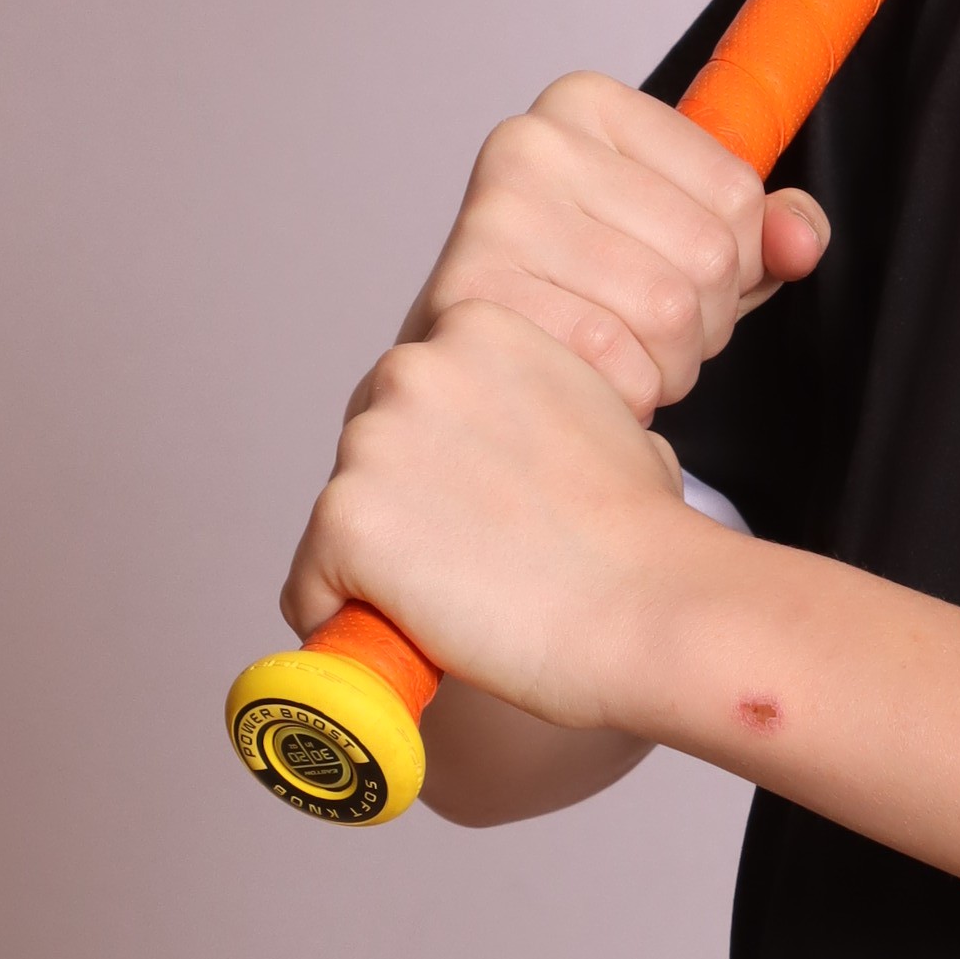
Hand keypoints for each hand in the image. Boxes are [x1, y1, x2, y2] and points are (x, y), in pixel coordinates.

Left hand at [282, 303, 724, 734]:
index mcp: (480, 327)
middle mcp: (415, 366)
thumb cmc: (638, 533)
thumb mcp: (597, 420)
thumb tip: (495, 461)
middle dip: (407, 507)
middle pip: (371, 455)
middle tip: (477, 559)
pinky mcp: (343, 517)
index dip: (446, 467)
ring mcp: (373, 441)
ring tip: (462, 597)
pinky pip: (312, 587)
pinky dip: (349, 621)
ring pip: (343, 520)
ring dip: (382, 563)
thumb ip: (530, 414)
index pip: (416, 402)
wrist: (647, 603)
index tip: (487, 507)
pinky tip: (418, 631)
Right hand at [400, 72, 827, 422]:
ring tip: (624, 356)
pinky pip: (611, 358)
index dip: (739, 259)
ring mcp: (493, 216)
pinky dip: (624, 392)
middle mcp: (531, 143)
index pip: (738, 192)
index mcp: (587, 103)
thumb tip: (802, 241)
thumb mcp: (683, 235)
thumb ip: (763, 229)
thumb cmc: (579, 289)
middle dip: (705, 320)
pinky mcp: (471, 296)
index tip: (685, 271)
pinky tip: (590, 382)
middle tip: (652, 330)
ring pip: (668, 311)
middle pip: (708, 253)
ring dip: (669, 364)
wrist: (466, 358)